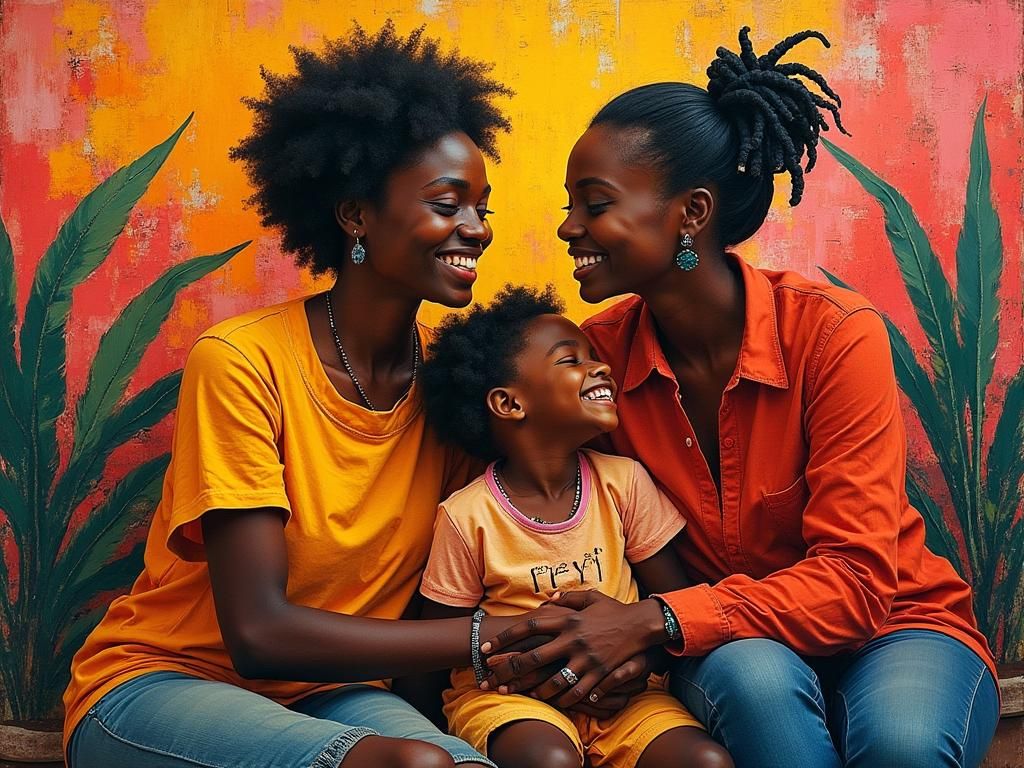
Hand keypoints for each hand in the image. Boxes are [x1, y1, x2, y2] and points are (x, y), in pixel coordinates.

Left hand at [481, 591, 663, 708]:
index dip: (506, 637)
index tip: (486, 646)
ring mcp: (587, 658)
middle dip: (511, 669)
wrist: (643, 624)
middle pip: (535, 656)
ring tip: (523, 694)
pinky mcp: (600, 673)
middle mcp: (573, 639)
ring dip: (537, 689)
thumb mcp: (591, 597)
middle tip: (493, 679)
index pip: (529, 626)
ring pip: (555, 680)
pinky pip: (579, 691)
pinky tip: (556, 703)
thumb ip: (567, 598)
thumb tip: (547, 600)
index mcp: (568, 619)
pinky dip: (566, 699)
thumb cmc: (614, 610)